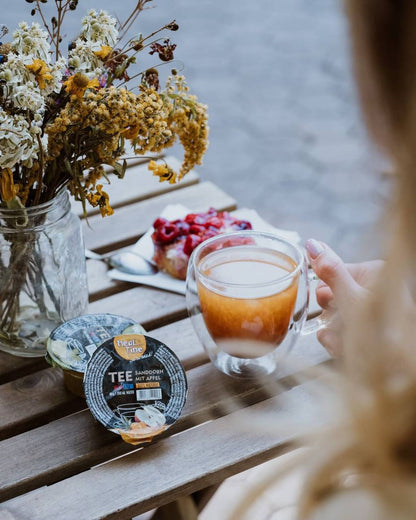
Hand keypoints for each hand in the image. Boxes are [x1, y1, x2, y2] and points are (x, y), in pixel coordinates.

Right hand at [305, 239, 382, 356]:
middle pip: (332, 297)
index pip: (334, 273)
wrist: (398, 365)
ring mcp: (369, 313)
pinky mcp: (366, 333)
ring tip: (346, 344)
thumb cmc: (382, 332)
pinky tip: (345, 351)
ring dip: (334, 334)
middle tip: (342, 324)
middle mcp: (372, 291)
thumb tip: (312, 244)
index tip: (329, 303)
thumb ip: (329, 272)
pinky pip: (341, 333)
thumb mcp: (351, 299)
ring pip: (334, 318)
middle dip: (330, 316)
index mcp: (373, 273)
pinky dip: (339, 343)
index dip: (326, 291)